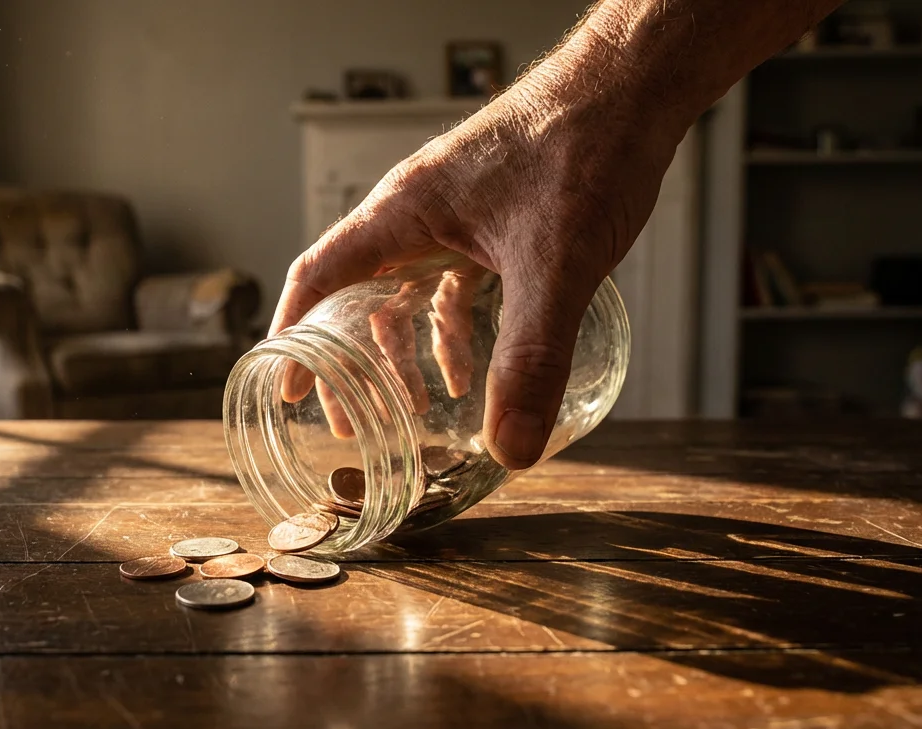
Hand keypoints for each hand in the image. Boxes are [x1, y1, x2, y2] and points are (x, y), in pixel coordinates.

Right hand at [268, 53, 685, 468]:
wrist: (635, 88)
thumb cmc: (584, 147)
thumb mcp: (554, 264)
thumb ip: (533, 358)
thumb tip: (512, 447)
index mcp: (403, 211)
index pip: (320, 276)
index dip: (295, 336)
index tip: (286, 389)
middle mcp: (417, 211)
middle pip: (358, 293)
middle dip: (352, 362)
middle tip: (351, 422)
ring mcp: (455, 214)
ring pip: (408, 292)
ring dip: (407, 351)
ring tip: (417, 410)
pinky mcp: (493, 219)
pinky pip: (453, 282)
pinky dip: (456, 329)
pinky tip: (476, 369)